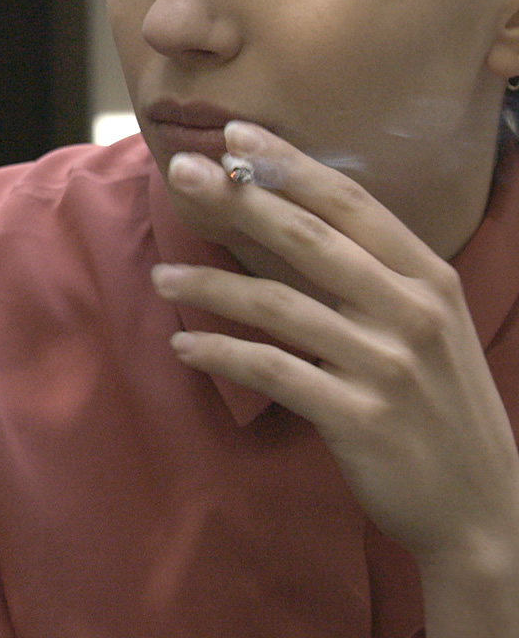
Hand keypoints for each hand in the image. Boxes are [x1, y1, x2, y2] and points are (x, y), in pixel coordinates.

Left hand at [152, 120, 518, 585]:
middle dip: (237, 200)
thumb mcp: (421, 327)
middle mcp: (412, 312)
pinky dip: (222, 354)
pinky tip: (184, 347)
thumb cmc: (437, 406)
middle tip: (180, 173)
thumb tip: (281, 221)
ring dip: (210, 287)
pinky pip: (274, 371)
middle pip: (308, 238)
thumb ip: (365, 276)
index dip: (288, 165)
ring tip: (161, 279)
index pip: (350, 203)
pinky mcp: (360, 416)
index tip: (233, 135)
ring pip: (278, 305)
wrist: (482, 507)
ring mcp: (387, 365)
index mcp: (429, 279)